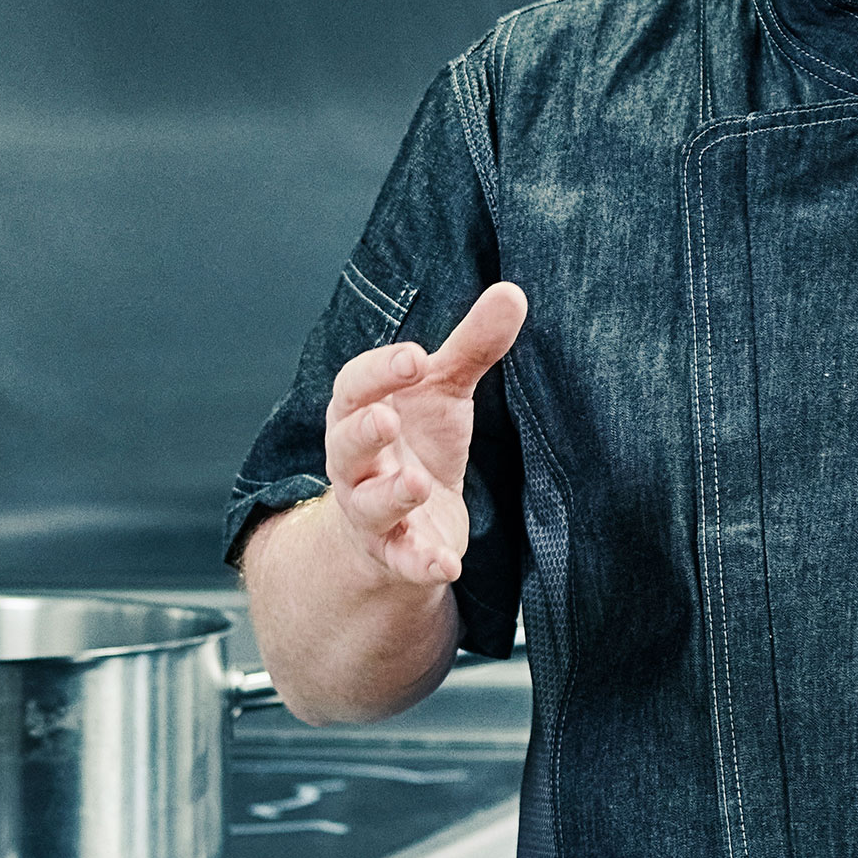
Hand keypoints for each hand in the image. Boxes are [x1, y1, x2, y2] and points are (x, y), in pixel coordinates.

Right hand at [321, 283, 526, 589]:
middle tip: (386, 417)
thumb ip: (472, 346)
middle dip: (363, 431)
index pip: (354, 387)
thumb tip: (512, 292)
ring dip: (391, 495)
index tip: (416, 356)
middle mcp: (354, 463)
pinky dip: (420, 563)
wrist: (401, 522)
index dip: (379, 372)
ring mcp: (370, 511)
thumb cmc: (418, 442)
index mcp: (360, 411)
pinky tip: (447, 565)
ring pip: (368, 504)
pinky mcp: (393, 553)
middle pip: (345, 445)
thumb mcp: (444, 392)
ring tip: (418, 484)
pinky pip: (402, 561)